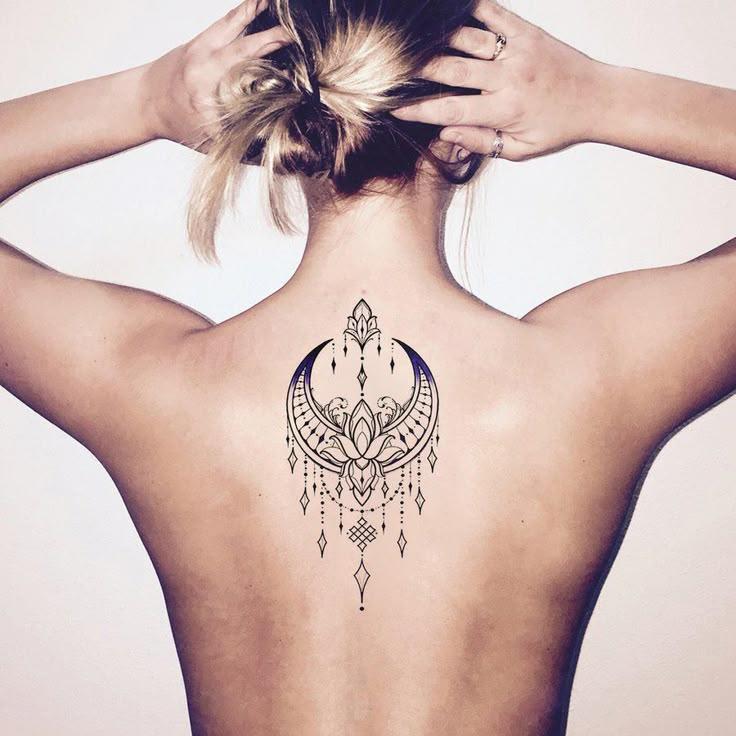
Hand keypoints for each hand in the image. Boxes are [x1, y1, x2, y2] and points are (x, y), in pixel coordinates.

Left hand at [141, 0, 291, 147]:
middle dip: (272, 40)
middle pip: (245, 49)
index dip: (273, 81)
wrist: (144, 100)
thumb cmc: (178, 123)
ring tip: (281, 6)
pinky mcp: (201, 38)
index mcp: (206, 93)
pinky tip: (262, 3)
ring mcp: (201, 48)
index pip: (247, 87)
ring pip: (234, 25)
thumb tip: (279, 157)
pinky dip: (246, 11)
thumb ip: (242, 148)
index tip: (296, 79)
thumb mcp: (209, 142)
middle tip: (296, 36)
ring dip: (258, 13)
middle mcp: (203, 66)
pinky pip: (228, 21)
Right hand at [391, 0, 604, 160]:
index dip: (420, 110)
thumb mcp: (521, 149)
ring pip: (466, 39)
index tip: (396, 108)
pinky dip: (470, 10)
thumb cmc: (558, 128)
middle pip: (451, 70)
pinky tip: (448, 14)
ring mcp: (518, 50)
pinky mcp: (527, 31)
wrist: (598, 98)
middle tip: (393, 71)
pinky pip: (493, 14)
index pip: (451, 110)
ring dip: (437, 40)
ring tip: (413, 44)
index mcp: (505, 110)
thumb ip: (483, 142)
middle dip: (418, 71)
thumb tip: (446, 134)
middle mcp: (509, 78)